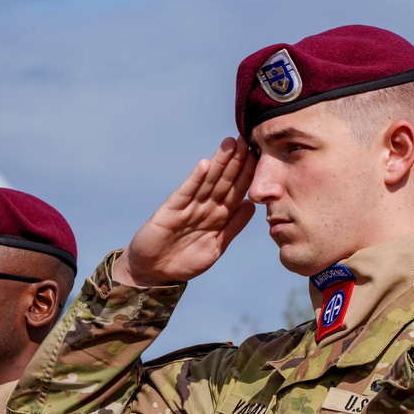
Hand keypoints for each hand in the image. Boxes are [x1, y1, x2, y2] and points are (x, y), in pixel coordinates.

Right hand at [115, 137, 256, 285]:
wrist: (154, 273)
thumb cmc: (185, 262)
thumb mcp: (215, 247)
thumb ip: (233, 227)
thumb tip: (252, 205)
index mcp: (218, 216)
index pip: (236, 191)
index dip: (247, 174)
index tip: (259, 156)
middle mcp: (204, 208)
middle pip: (223, 181)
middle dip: (235, 161)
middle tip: (246, 140)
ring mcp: (187, 207)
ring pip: (207, 182)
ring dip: (218, 163)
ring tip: (229, 144)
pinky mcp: (170, 211)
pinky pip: (185, 193)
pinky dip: (195, 179)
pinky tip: (204, 165)